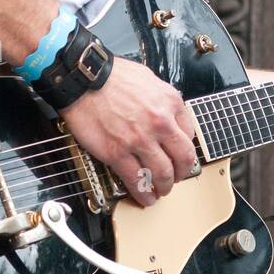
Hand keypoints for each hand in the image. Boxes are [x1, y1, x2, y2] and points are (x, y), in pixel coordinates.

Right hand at [58, 57, 198, 206]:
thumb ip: (163, 99)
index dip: (185, 150)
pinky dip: (143, 193)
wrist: (83, 78)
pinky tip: (145, 197)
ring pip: (163, 174)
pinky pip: (136, 180)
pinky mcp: (117, 153)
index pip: (189, 136)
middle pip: (183, 159)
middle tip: (177, 178)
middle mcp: (159, 123)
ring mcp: (139, 140)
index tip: (180, 157)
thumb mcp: (149, 79)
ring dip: (164, 187)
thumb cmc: (111, 76)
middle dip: (182, 173)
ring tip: (161, 190)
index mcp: (169, 103)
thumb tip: (169, 116)